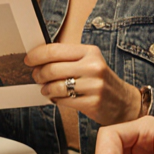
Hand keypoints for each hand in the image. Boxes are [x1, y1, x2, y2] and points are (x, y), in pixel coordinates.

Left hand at [27, 43, 141, 125]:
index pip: (55, 50)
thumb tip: (39, 58)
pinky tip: (57, 97)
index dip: (37, 55)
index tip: (29, 60)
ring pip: (55, 87)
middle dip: (39, 74)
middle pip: (52, 69)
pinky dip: (55, 99)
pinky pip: (63, 101)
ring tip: (46, 89)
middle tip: (36, 77)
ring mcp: (94, 86)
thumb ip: (68, 58)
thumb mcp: (90, 62)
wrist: (124, 102)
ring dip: (46, 89)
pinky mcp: (92, 103)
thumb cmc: (101, 81)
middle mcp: (93, 67)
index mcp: (90, 52)